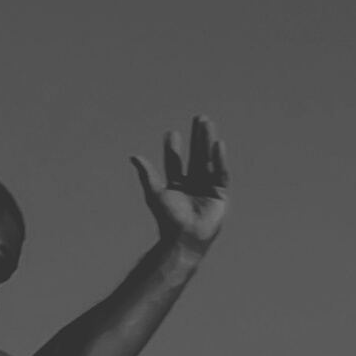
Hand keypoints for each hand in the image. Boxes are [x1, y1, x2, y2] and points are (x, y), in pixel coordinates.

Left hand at [131, 115, 229, 250]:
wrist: (184, 237)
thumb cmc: (168, 219)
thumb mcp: (155, 193)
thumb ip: (147, 174)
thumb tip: (134, 156)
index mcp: (176, 186)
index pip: (175, 162)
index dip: (173, 148)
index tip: (171, 133)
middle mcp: (193, 185)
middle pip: (195, 156)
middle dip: (197, 138)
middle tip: (198, 118)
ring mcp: (207, 189)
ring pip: (208, 160)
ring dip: (208, 142)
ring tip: (207, 123)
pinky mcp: (220, 195)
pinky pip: (221, 173)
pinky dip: (219, 159)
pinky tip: (217, 144)